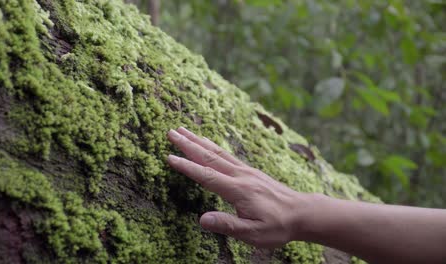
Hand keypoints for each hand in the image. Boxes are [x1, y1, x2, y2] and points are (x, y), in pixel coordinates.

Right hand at [167, 127, 307, 247]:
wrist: (302, 212)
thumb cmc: (278, 226)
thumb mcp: (253, 233)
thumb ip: (227, 225)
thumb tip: (202, 220)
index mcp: (238, 190)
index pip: (206, 176)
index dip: (187, 167)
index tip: (169, 157)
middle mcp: (240, 175)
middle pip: (209, 156)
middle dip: (188, 144)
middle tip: (171, 132)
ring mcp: (246, 171)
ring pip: (217, 152)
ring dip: (198, 140)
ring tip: (184, 130)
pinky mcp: (250, 171)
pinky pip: (227, 154)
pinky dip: (212, 146)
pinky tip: (207, 143)